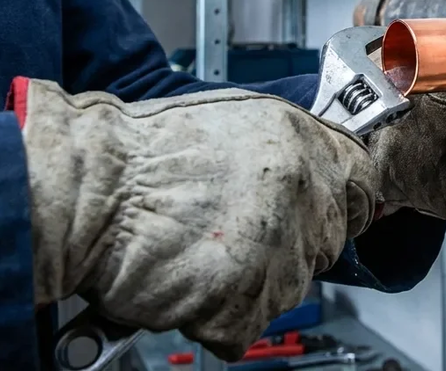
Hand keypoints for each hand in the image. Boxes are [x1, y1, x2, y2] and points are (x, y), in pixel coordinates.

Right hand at [13, 79, 377, 359]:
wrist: (84, 192)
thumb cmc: (137, 156)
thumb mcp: (229, 120)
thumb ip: (284, 148)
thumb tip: (311, 170)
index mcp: (301, 141)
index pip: (361, 181)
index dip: (342, 200)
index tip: (328, 211)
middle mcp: (302, 192)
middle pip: (327, 240)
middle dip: (287, 245)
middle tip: (232, 234)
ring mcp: (278, 249)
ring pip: (287, 288)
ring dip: (248, 282)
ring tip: (198, 250)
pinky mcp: (246, 301)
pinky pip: (244, 325)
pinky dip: (213, 316)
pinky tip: (185, 281)